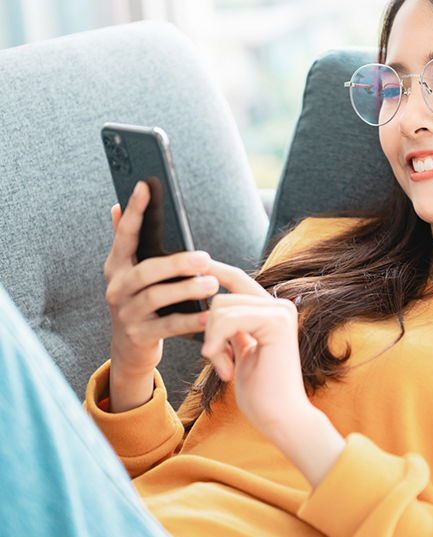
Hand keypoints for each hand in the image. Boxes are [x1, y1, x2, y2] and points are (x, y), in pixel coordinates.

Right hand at [104, 181, 219, 411]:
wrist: (130, 350)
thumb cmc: (140, 303)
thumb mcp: (130, 273)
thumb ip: (126, 243)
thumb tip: (115, 206)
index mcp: (117, 267)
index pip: (124, 234)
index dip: (135, 211)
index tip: (146, 186)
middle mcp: (117, 288)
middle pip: (146, 270)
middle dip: (176, 262)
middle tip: (204, 257)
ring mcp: (126, 313)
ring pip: (157, 297)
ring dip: (186, 289)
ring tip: (212, 284)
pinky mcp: (139, 336)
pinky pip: (168, 326)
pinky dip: (190, 321)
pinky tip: (210, 315)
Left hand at [198, 259, 345, 486]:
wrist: (280, 417)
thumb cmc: (260, 390)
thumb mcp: (239, 350)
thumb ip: (231, 325)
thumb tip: (212, 303)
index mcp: (271, 311)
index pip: (237, 281)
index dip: (214, 271)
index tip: (192, 263)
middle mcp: (279, 306)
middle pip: (221, 297)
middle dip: (209, 330)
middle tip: (217, 359)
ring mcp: (281, 312)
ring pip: (221, 307)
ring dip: (213, 341)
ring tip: (225, 366)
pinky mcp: (277, 322)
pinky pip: (229, 320)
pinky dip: (217, 343)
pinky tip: (224, 367)